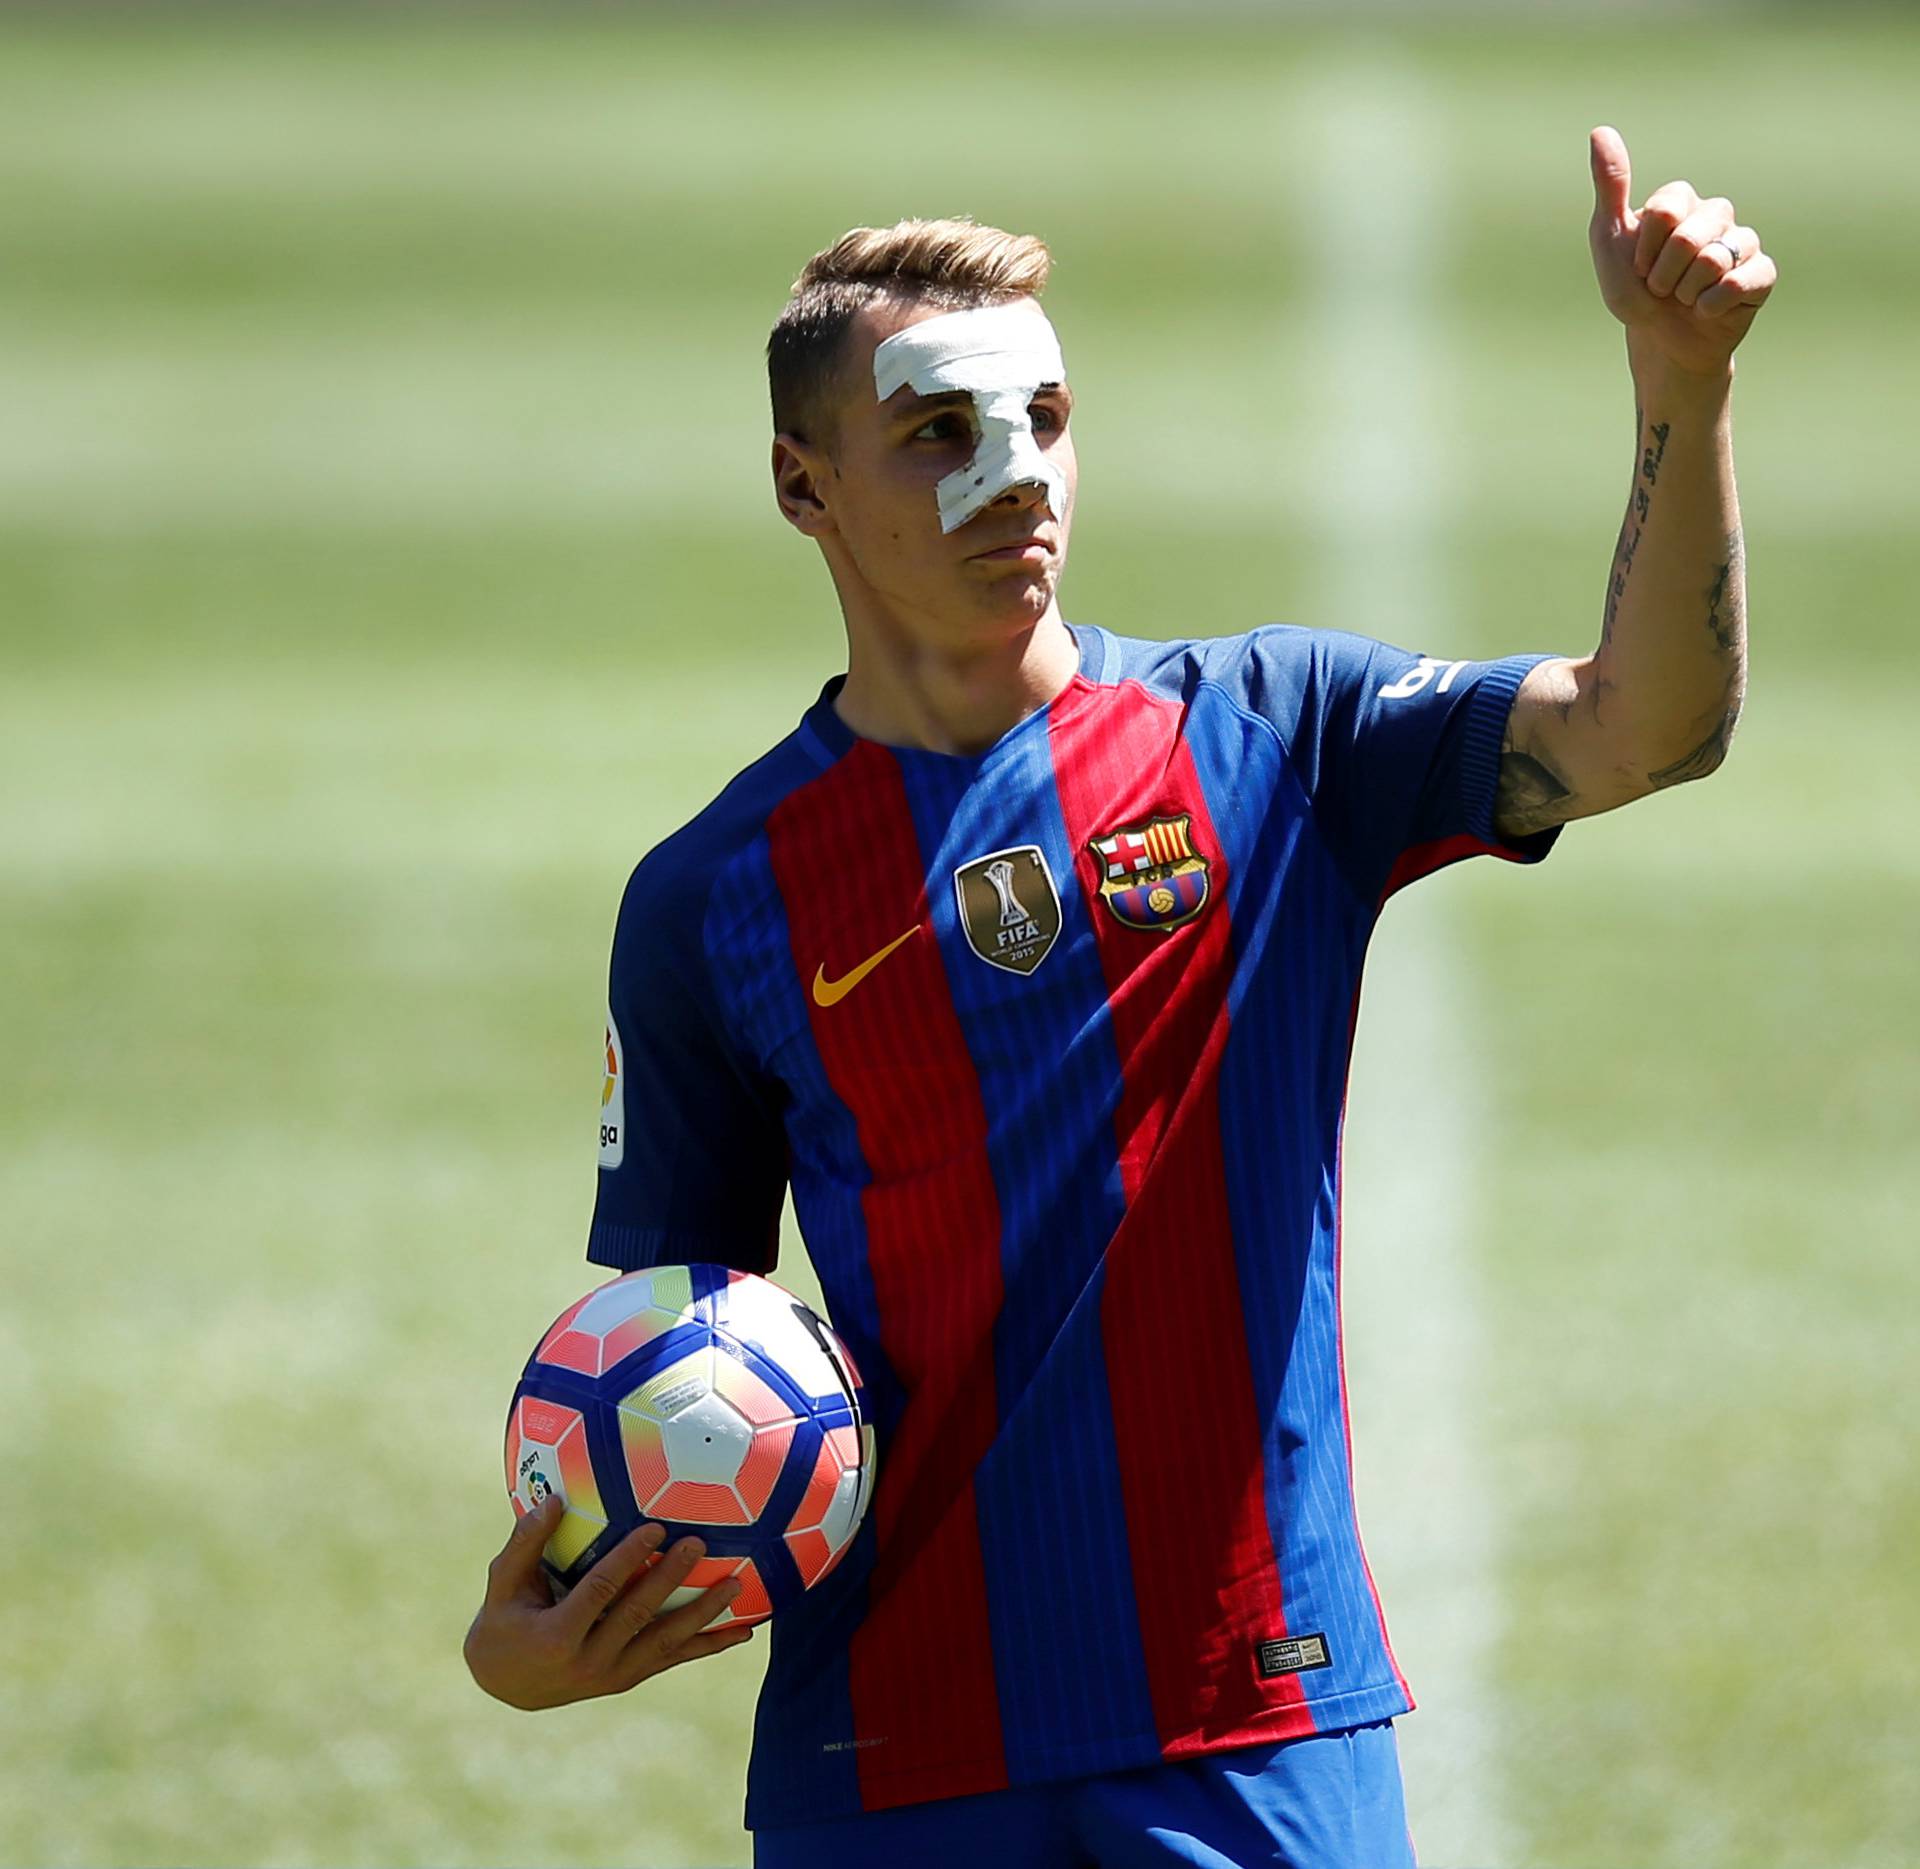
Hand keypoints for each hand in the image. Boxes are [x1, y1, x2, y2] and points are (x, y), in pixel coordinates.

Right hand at [463, 1492, 754, 1710]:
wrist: (506, 1684)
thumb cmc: (503, 1621)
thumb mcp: (503, 1584)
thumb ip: (525, 1543)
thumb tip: (551, 1499)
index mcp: (556, 1637)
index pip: (600, 1592)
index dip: (628, 1560)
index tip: (654, 1528)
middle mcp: (589, 1662)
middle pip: (638, 1616)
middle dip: (671, 1579)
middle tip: (699, 1543)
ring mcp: (612, 1676)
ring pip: (665, 1643)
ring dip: (703, 1615)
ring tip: (735, 1584)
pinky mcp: (629, 1679)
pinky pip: (674, 1660)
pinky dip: (709, 1646)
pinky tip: (743, 1631)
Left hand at [1587, 125, 1776, 380]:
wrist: (1659, 342)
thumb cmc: (1634, 292)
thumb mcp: (1610, 240)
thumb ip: (1611, 187)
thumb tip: (1600, 130)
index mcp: (1683, 202)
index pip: (1665, 210)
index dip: (1644, 250)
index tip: (1639, 265)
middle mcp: (1717, 215)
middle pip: (1689, 237)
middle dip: (1663, 275)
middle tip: (1662, 288)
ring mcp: (1743, 243)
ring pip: (1714, 260)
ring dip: (1687, 292)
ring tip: (1685, 298)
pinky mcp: (1761, 275)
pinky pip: (1742, 282)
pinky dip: (1713, 305)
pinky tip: (1707, 310)